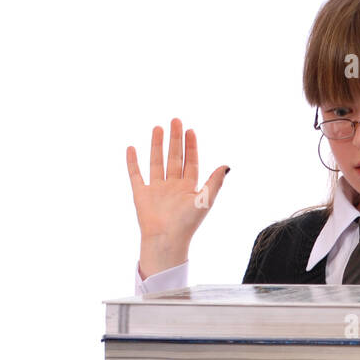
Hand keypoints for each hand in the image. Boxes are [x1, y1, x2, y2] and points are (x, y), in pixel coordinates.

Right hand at [126, 119, 229, 275]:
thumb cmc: (187, 224)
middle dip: (175, 140)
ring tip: (158, 128)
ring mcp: (156, 190)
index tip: (190, 130)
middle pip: (174, 158)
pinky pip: (136, 175)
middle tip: (176, 120)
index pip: (191, 162)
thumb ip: (215, 182)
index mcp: (188, 189)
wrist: (166, 240)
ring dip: (157, 145)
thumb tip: (227, 166)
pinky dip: (133, 162)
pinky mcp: (141, 195)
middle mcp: (172, 187)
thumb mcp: (205, 200)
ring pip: (157, 162)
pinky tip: (132, 148)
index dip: (191, 147)